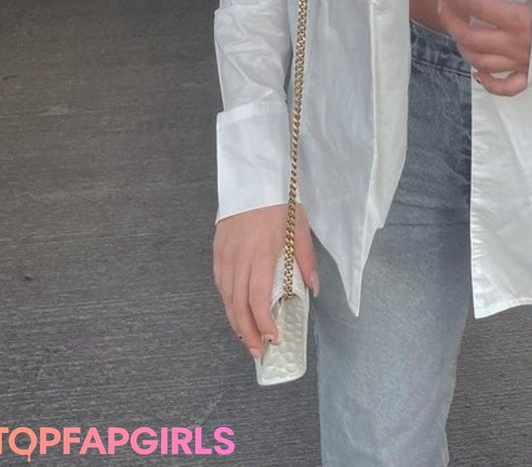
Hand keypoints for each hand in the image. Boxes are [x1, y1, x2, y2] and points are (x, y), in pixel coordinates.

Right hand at [212, 203, 317, 359]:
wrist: (254, 180)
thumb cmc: (280, 204)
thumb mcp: (300, 228)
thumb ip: (306, 261)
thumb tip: (313, 289)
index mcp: (261, 254)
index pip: (258, 299)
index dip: (263, 323)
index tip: (273, 338)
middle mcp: (239, 259)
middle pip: (238, 305)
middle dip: (248, 332)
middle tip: (258, 351)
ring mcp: (225, 255)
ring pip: (226, 298)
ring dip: (236, 322)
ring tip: (247, 338)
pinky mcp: (217, 251)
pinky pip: (219, 284)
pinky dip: (227, 302)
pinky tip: (235, 312)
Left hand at [437, 0, 531, 96]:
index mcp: (517, 19)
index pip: (474, 4)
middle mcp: (514, 44)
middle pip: (468, 35)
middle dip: (449, 18)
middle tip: (443, 1)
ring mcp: (522, 64)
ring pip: (479, 61)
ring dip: (462, 45)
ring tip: (458, 28)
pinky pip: (504, 86)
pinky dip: (487, 81)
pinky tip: (479, 71)